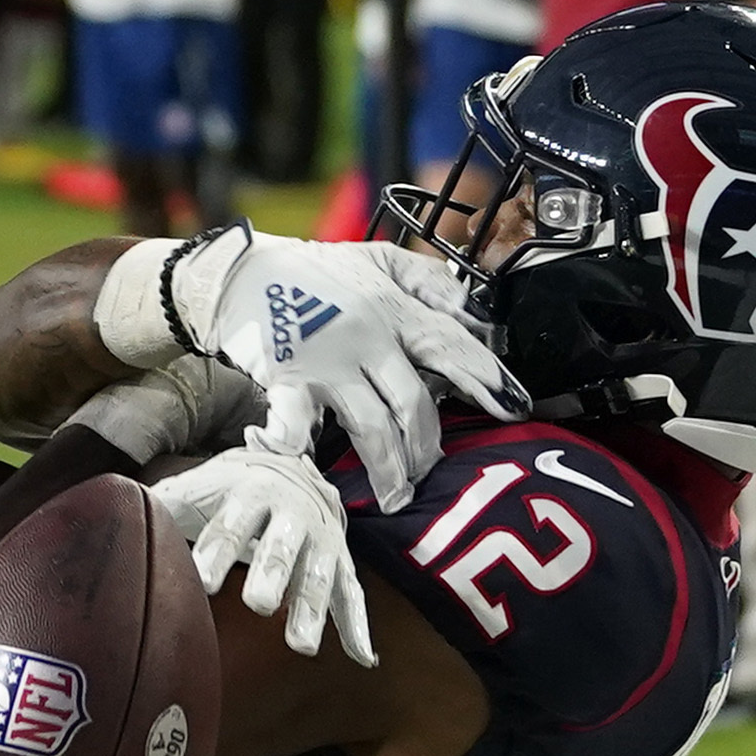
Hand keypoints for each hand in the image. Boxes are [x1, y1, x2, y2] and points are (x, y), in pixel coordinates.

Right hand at [96, 230, 528, 512]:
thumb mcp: (379, 258)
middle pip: (413, 401)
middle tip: (432, 471)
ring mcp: (327, 363)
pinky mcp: (287, 380)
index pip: (450, 345)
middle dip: (427, 444)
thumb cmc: (313, 273)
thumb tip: (472, 310)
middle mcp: (367, 338)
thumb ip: (429, 281)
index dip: (484, 376)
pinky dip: (294, 439)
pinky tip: (302, 458)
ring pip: (370, 423)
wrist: (242, 275)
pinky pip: (294, 417)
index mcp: (393, 309)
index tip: (514, 406)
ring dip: (388, 465)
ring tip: (397, 496)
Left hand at [151, 443, 375, 666]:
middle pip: (280, 551)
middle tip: (259, 604)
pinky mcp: (340, 565)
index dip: (218, 552)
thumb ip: (163, 503)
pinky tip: (363, 658)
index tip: (202, 581)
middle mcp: (291, 518)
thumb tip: (110, 510)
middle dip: (272, 577)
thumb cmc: (230, 490)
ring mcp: (320, 543)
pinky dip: (358, 627)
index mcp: (251, 495)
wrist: (295, 468)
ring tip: (300, 647)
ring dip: (311, 612)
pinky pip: (353, 598)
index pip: (230, 527)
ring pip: (318, 579)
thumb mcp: (199, 487)